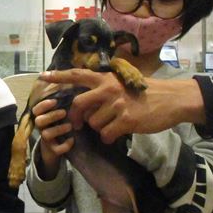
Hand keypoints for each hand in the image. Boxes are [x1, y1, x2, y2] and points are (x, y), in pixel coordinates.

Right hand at [32, 98, 73, 179]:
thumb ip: (61, 101)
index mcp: (42, 117)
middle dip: (51, 116)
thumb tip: (67, 84)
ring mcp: (47, 139)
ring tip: (70, 126)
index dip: (43, 105)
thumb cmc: (59, 124)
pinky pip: (56, 149)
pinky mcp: (53, 150)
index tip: (55, 101)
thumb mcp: (59, 112)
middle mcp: (42, 128)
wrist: (56, 148)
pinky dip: (65, 145)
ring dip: (58, 129)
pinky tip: (72, 140)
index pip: (36, 109)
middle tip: (64, 112)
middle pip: (39, 121)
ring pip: (46, 134)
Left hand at [38, 69, 204, 143]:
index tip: (42, 76)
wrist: (170, 100)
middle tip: (77, 124)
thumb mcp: (121, 83)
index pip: (77, 75)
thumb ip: (103, 88)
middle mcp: (108, 89)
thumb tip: (83, 102)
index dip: (59, 76)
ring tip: (113, 124)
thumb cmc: (144, 93)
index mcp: (105, 78)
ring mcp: (117, 104)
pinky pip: (106, 134)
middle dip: (75, 117)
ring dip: (99, 128)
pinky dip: (110, 137)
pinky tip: (119, 132)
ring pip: (92, 123)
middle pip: (78, 104)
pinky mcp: (126, 120)